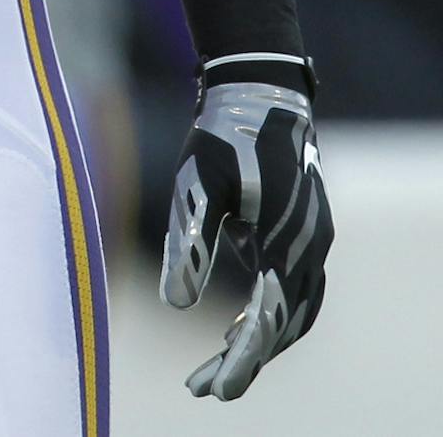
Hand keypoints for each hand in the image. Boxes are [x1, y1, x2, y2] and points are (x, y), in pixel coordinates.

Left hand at [160, 65, 331, 399]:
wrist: (260, 95)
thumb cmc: (224, 138)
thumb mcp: (198, 187)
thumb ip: (189, 244)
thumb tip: (174, 304)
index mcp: (287, 244)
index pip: (267, 320)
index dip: (240, 360)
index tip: (212, 390)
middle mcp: (309, 251)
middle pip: (284, 326)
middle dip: (246, 361)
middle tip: (204, 390)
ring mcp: (311, 243)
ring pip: (292, 312)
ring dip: (257, 342)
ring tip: (215, 369)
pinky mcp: (300, 234)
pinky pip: (290, 289)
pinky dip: (266, 314)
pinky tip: (232, 326)